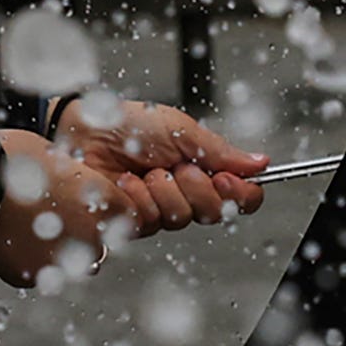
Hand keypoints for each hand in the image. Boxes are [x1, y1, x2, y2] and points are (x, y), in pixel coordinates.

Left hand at [0, 99, 268, 287]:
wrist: (83, 129)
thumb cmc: (130, 124)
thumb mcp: (181, 131)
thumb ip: (220, 152)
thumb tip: (261, 163)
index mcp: (203, 170)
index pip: (241, 198)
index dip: (241, 195)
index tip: (225, 178)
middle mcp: (184, 194)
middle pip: (214, 213)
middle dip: (196, 189)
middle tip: (176, 167)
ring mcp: (159, 209)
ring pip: (181, 219)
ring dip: (164, 190)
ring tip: (144, 170)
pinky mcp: (132, 221)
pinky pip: (150, 221)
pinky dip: (139, 197)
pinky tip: (124, 182)